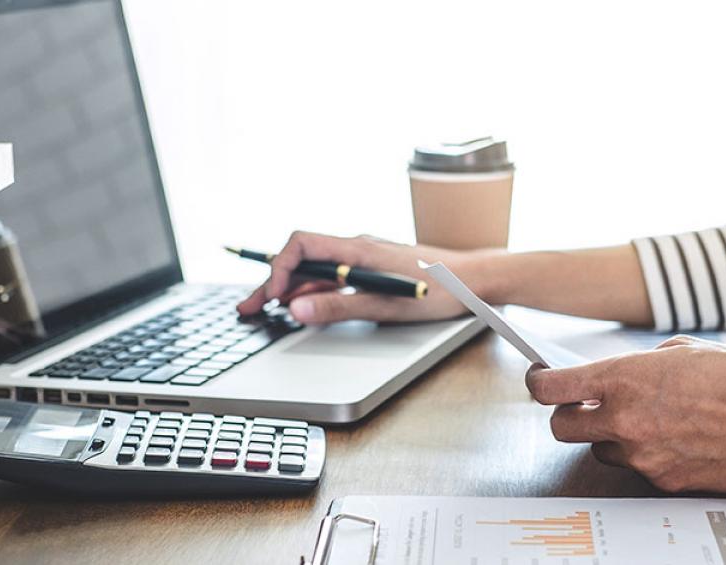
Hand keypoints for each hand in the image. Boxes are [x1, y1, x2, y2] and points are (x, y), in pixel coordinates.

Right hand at [235, 231, 490, 323]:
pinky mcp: (373, 266)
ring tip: (267, 309)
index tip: (269, 297)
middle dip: (273, 282)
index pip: (302, 245)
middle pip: (302, 257)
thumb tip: (296, 310)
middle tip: (249, 308)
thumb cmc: (440, 291)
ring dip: (290, 287)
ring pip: (316, 267)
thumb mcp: (387, 306)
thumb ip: (340, 308)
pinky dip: (313, 289)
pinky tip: (304, 305)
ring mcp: (365, 256)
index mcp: (358, 249)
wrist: (477, 279)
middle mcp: (358, 246)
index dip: (279, 268)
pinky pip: (333, 273)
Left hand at [525, 335, 725, 492]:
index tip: (542, 380)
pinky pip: (639, 469)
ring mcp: (643, 456)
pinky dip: (650, 455)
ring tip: (651, 421)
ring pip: (601, 451)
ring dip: (613, 438)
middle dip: (569, 417)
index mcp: (625, 378)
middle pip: (561, 428)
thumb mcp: (685, 350)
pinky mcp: (664, 481)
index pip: (550, 388)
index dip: (539, 383)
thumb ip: (642, 364)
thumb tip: (622, 373)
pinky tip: (680, 439)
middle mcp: (626, 421)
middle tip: (586, 408)